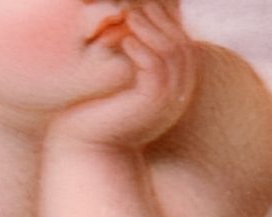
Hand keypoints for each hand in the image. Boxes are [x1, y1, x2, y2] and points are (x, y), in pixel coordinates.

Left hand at [52, 2, 197, 149]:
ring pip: (171, 54)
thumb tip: (131, 23)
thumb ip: (134, 55)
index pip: (181, 43)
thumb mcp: (119, 79)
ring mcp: (169, 100)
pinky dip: (142, 51)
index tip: (146, 4)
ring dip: (151, 30)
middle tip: (139, 2)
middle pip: (181, 44)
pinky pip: (156, 70)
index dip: (167, 20)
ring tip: (129, 14)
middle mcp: (179, 93)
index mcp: (175, 86)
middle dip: (161, 19)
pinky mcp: (152, 105)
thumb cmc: (98, 111)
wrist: (89, 148)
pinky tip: (125, 40)